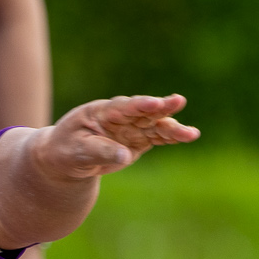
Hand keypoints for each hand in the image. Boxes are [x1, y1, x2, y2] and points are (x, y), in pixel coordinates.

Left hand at [33, 94, 199, 180]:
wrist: (65, 157)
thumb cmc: (66, 150)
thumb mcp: (76, 152)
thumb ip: (100, 151)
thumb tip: (125, 156)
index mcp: (102, 112)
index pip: (123, 107)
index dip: (139, 105)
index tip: (153, 103)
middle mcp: (121, 117)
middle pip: (144, 111)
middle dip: (161, 108)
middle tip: (178, 101)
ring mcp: (131, 128)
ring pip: (155, 126)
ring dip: (173, 129)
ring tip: (192, 134)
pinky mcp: (138, 140)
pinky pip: (158, 137)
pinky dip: (172, 138)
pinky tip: (189, 136)